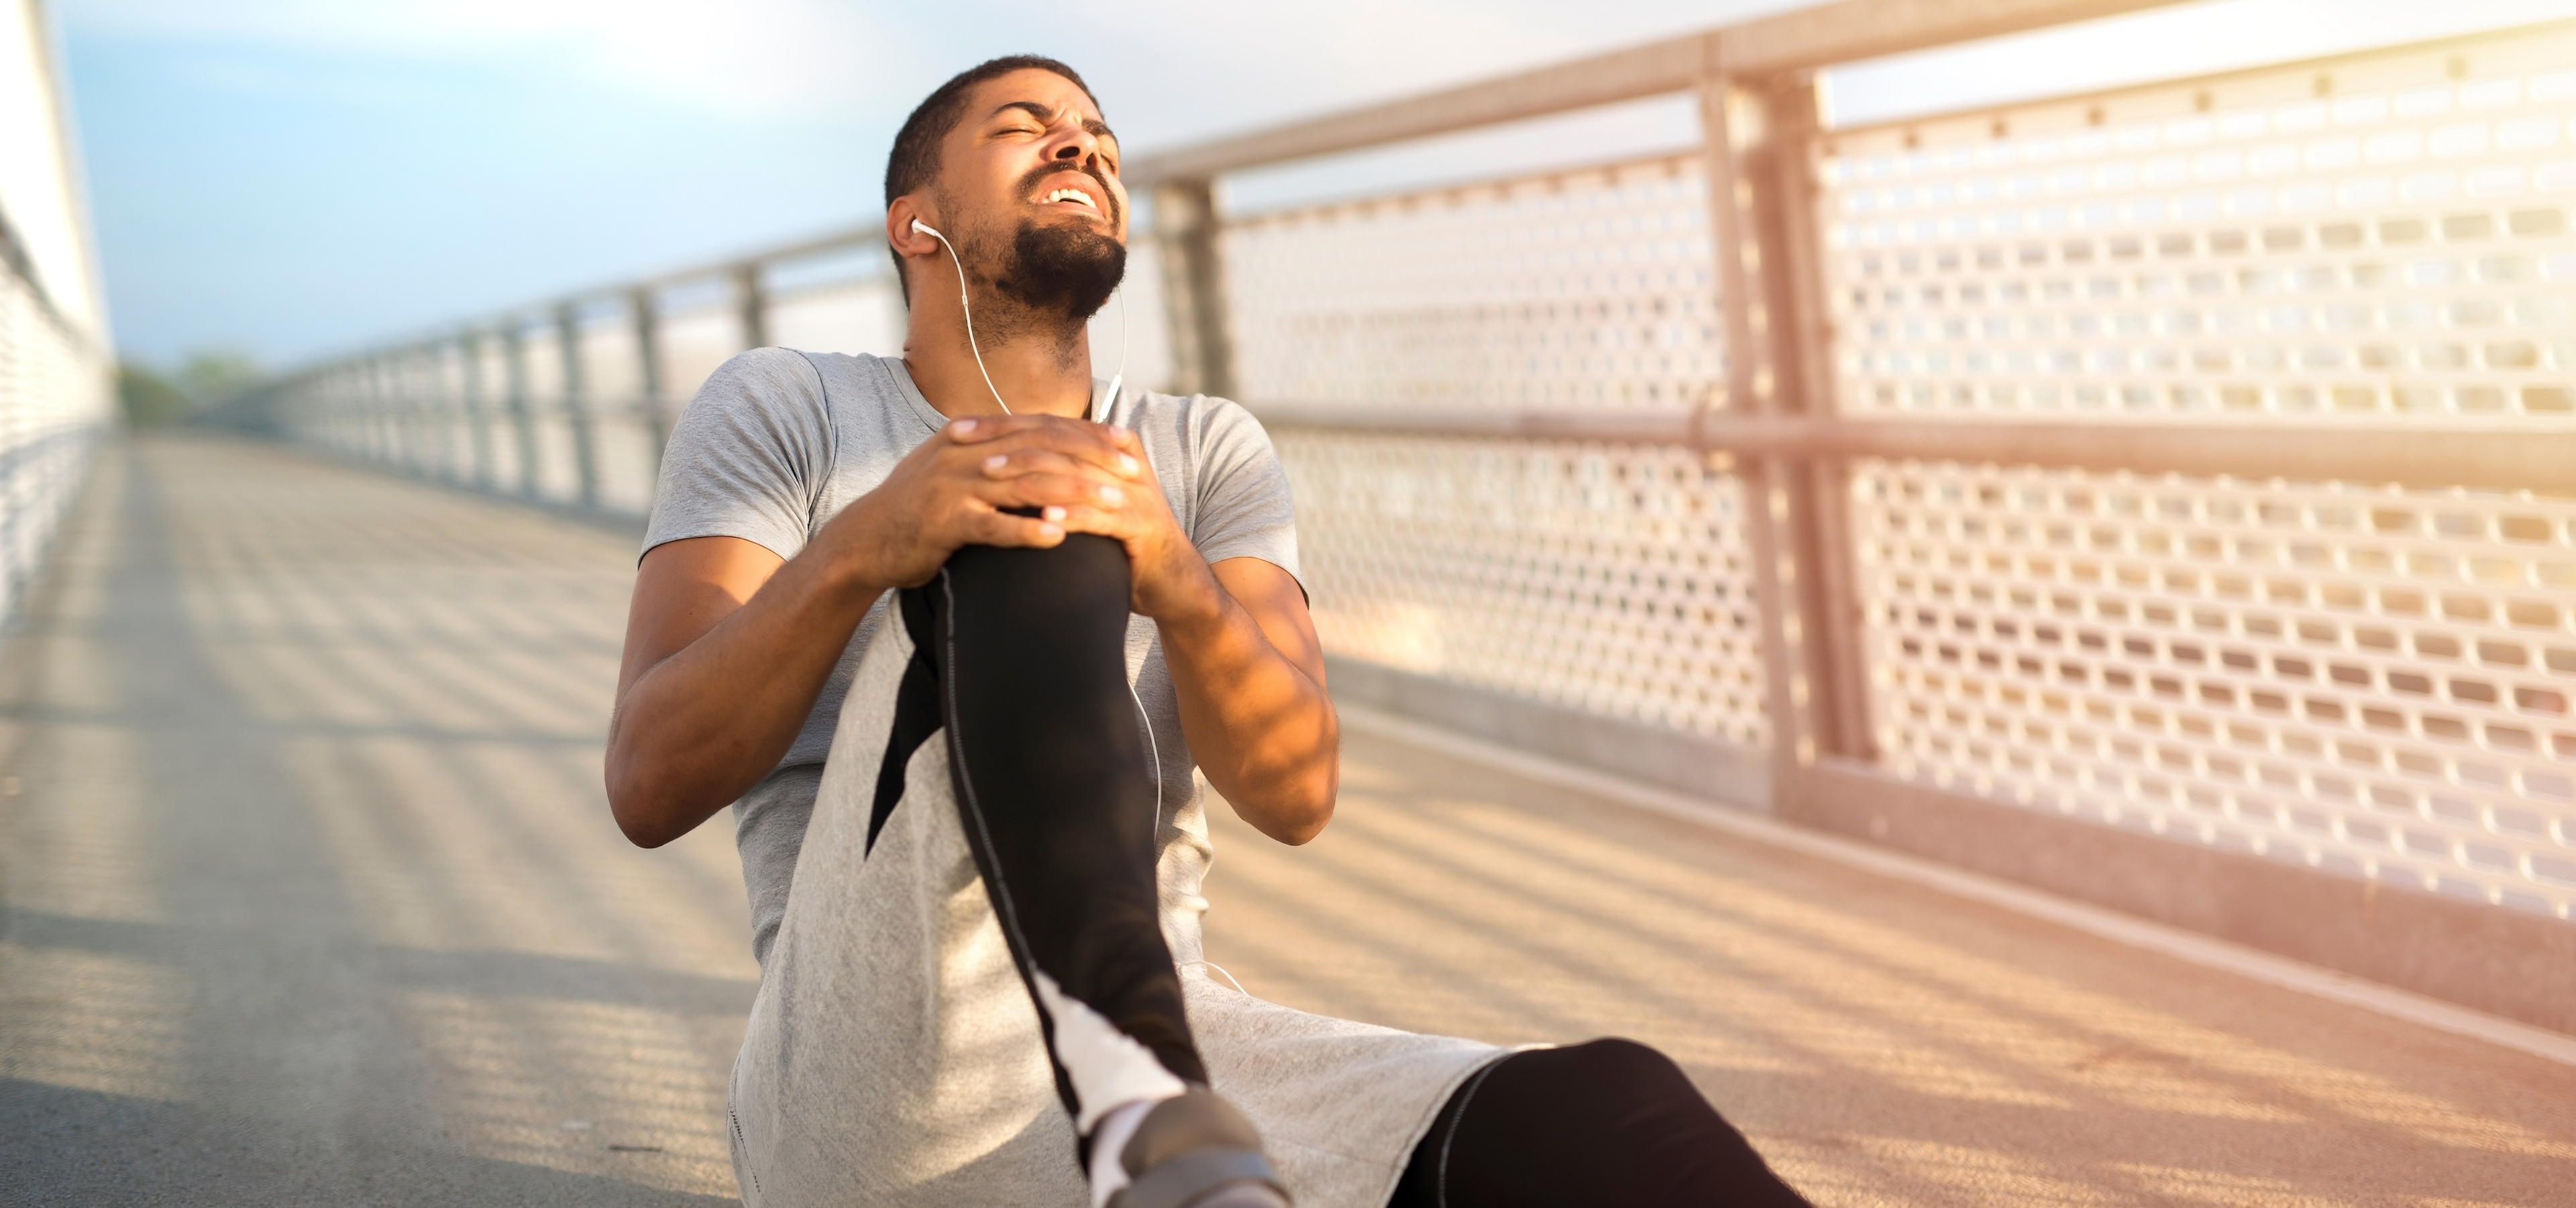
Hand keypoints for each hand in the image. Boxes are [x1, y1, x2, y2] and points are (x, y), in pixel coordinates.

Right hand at [816, 413, 1149, 592]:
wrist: (865, 541)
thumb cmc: (917, 509)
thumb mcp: (953, 469)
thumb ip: (992, 454)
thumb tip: (1037, 445)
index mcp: (971, 435)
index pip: (1040, 426)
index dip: (1086, 434)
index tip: (1126, 443)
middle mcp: (964, 452)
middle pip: (1041, 448)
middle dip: (1093, 458)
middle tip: (1133, 472)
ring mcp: (953, 486)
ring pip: (1025, 483)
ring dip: (1074, 493)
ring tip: (1113, 504)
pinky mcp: (944, 522)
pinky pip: (993, 525)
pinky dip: (1027, 530)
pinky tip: (1059, 537)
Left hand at [954, 418, 1219, 622]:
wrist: (1173, 582)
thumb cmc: (1121, 542)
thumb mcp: (1087, 500)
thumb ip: (1058, 476)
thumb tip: (1001, 459)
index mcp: (1109, 447)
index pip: (1048, 425)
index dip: (1002, 424)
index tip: (958, 428)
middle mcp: (1124, 462)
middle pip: (1058, 441)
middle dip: (1008, 441)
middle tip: (967, 446)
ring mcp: (1136, 492)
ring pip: (1075, 473)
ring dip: (1030, 473)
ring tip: (991, 475)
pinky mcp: (1144, 525)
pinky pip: (1103, 516)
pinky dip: (1071, 514)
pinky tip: (1042, 516)